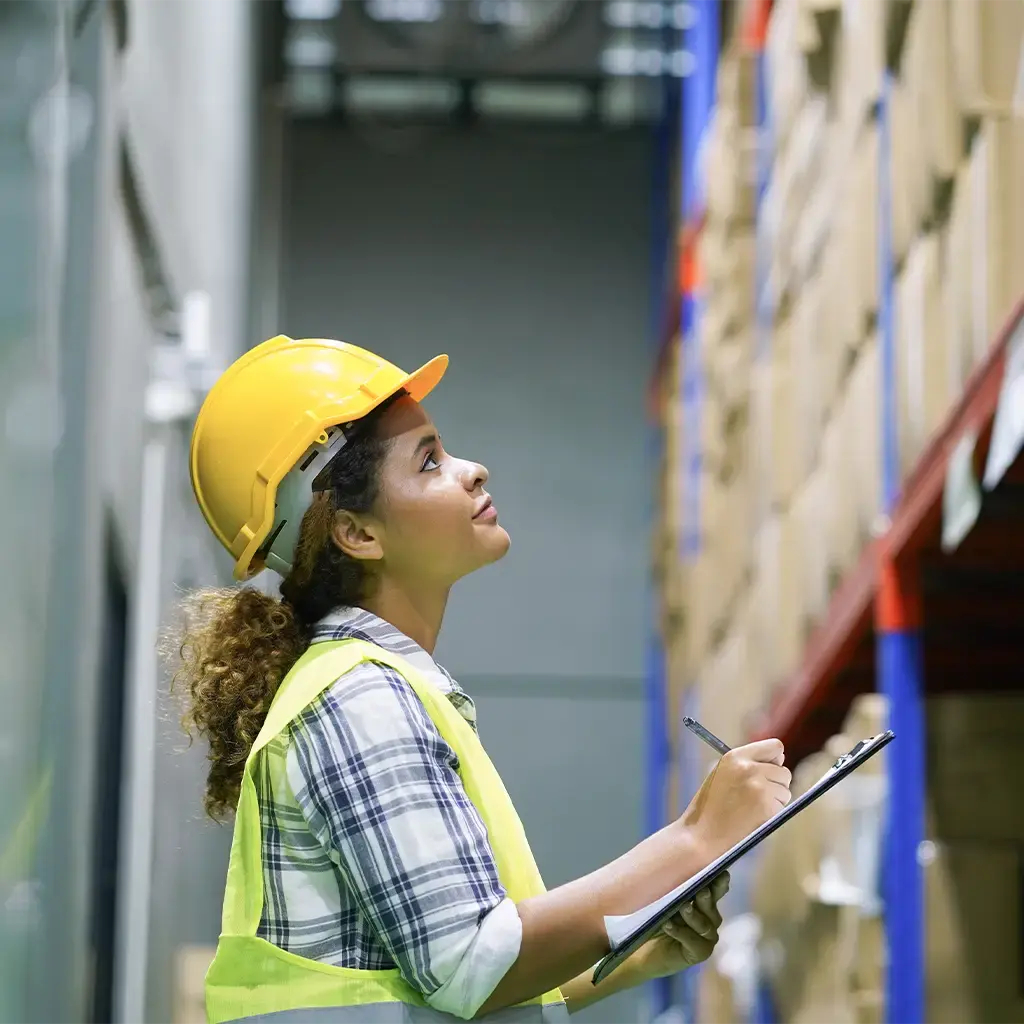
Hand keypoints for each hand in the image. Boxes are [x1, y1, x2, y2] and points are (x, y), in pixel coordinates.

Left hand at [629, 872, 729, 980]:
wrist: (642, 948)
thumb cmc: (653, 917)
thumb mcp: (664, 900)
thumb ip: (674, 890)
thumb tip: (675, 870)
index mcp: (704, 902)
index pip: (716, 890)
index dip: (720, 883)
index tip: (723, 873)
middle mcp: (710, 919)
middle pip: (711, 906)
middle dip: (706, 898)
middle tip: (702, 890)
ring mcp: (707, 938)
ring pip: (703, 925)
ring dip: (692, 915)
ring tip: (683, 907)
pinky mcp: (700, 953)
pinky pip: (693, 941)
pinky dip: (679, 931)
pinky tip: (667, 925)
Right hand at [682, 739, 791, 857]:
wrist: (702, 835)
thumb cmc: (710, 806)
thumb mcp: (722, 773)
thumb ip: (747, 764)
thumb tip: (780, 759)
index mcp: (735, 756)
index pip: (775, 746)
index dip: (775, 759)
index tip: (771, 769)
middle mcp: (749, 768)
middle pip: (784, 771)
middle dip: (776, 783)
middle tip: (757, 796)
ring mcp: (759, 787)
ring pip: (785, 790)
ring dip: (775, 800)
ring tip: (752, 808)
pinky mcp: (767, 807)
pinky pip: (782, 807)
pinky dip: (773, 813)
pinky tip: (753, 817)